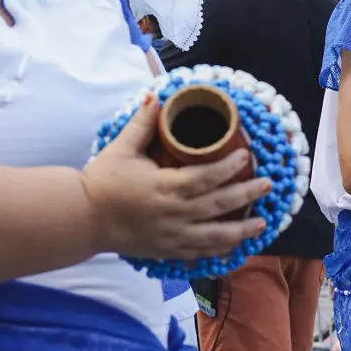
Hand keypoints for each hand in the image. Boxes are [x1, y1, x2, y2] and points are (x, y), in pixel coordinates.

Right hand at [83, 94, 269, 260]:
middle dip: (246, 194)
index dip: (228, 167)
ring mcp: (172, 236)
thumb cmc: (102, 181)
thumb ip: (143, 123)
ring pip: (215, 236)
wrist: (83, 218)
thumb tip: (157, 97)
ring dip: (241, 230)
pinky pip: (200, 253)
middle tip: (267, 184)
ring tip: (262, 223)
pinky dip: (220, 250)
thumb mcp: (122, 148)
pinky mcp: (166, 251)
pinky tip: (235, 245)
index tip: (245, 156)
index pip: (206, 177)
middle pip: (219, 205)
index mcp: (165, 187)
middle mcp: (174, 213)